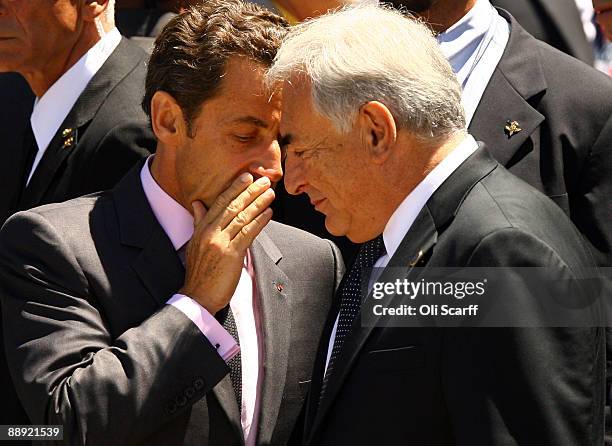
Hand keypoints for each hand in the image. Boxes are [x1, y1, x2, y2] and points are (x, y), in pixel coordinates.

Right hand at [179, 174, 273, 313]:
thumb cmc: (199, 272)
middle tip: (263, 180)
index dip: (234, 188)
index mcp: (201, 229)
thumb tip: (198, 203)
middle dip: (249, 191)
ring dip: (258, 203)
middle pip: (232, 206)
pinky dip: (259, 221)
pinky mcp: (231, 254)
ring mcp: (220, 243)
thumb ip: (199, 221)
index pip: (219, 203)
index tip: (246, 177)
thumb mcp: (195, 243)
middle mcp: (210, 233)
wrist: (197, 296)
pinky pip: (248, 233)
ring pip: (242, 217)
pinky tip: (268, 213)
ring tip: (269, 193)